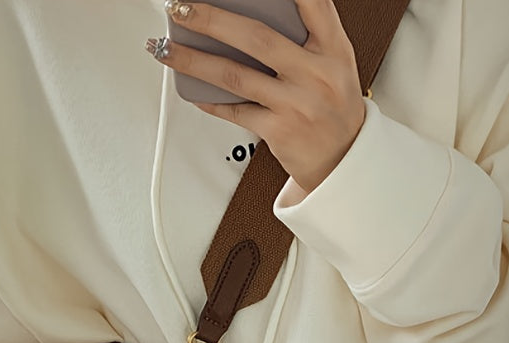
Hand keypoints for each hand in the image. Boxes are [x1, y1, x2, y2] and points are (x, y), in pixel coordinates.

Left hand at [153, 0, 366, 193]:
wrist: (343, 161)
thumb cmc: (333, 108)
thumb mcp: (335, 65)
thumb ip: (307, 38)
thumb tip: (249, 16)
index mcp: (333, 49)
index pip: (314, 4)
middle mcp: (316, 74)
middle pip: (255, 37)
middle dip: (211, 19)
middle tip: (180, 9)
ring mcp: (296, 104)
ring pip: (235, 75)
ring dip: (193, 60)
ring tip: (166, 49)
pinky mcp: (279, 131)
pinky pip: (236, 111)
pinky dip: (210, 100)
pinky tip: (192, 90)